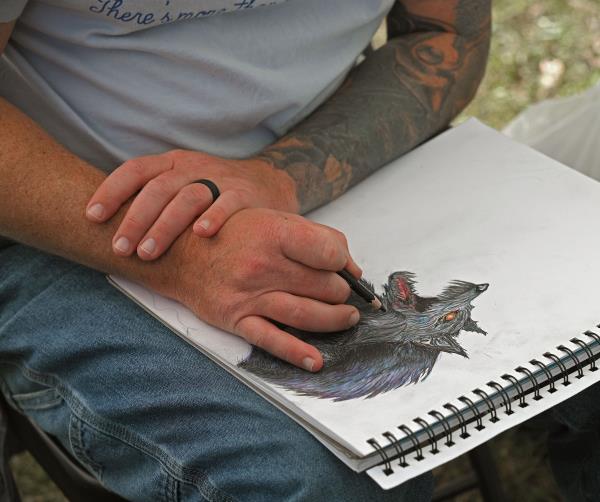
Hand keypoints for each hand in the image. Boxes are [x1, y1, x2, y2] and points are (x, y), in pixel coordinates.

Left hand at [85, 150, 296, 259]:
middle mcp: (193, 167)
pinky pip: (228, 202)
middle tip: (120, 248)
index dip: (111, 191)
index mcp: (172, 163)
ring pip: (188, 196)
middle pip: (158, 188)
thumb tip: (106, 226)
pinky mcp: (244, 194)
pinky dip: (214, 217)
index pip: (136, 170)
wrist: (267, 183)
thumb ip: (152, 198)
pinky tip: (201, 234)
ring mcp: (220, 179)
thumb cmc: (213, 191)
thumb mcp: (181, 184)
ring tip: (147, 253)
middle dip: (135, 219)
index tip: (92, 217)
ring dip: (165, 225)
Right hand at [169, 208, 361, 371]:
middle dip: (340, 292)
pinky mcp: (238, 319)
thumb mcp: (273, 219)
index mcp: (275, 233)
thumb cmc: (233, 234)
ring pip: (308, 314)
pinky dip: (297, 354)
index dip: (344, 263)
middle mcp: (264, 264)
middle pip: (325, 287)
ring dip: (335, 319)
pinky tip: (316, 361)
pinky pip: (272, 340)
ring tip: (346, 318)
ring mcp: (250, 295)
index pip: (329, 253)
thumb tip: (350, 267)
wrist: (181, 252)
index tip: (343, 268)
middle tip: (340, 293)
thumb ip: (314, 237)